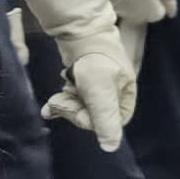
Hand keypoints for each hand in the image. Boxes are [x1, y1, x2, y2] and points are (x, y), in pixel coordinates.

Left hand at [18, 0, 133, 149]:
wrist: (79, 30)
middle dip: (73, 111)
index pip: (108, 126)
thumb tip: (110, 148)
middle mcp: (115, 97)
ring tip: (55, 96)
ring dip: (65, 105)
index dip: (88, 121)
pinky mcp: (84, 85)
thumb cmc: (94, 59)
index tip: (77, 108)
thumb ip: (104, 119)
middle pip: (92, 119)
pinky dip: (62, 101)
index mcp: (125, 99)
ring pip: (80, 111)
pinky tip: (54, 97)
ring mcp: (99, 91)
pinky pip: (72, 102)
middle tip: (60, 99)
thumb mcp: (100, 91)